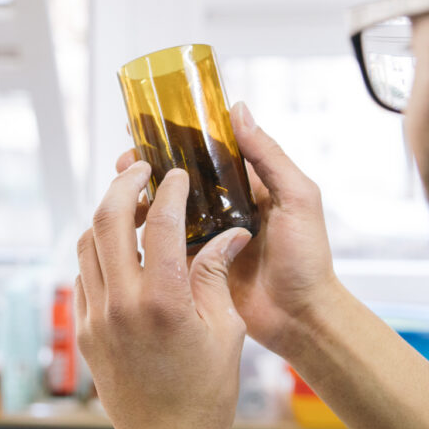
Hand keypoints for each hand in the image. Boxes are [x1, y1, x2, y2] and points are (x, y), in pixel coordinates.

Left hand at [76, 162, 251, 428]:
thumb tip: (229, 232)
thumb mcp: (225, 330)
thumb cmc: (205, 393)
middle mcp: (122, 304)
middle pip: (107, 218)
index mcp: (164, 302)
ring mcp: (96, 317)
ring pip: (86, 242)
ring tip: (132, 204)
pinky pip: (83, 273)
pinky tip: (122, 248)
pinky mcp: (84, 330)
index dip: (171, 190)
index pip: (162, 223)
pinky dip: (98, 250)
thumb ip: (216, 274)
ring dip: (106, 214)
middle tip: (142, 170)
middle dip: (124, 183)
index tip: (179, 175)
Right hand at [116, 102, 341, 358]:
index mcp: (247, 186)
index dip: (180, 137)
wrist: (301, 318)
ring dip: (142, 196)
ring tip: (122, 189)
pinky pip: (164, 244)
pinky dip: (145, 232)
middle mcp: (223, 208)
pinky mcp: (194, 264)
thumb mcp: (297, 198)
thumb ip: (269, 156)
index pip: (208, 151)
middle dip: (151, 165)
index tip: (151, 125)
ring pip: (166, 209)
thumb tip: (238, 110)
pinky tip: (127, 224)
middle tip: (127, 160)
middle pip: (180, 178)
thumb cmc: (307, 258)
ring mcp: (206, 236)